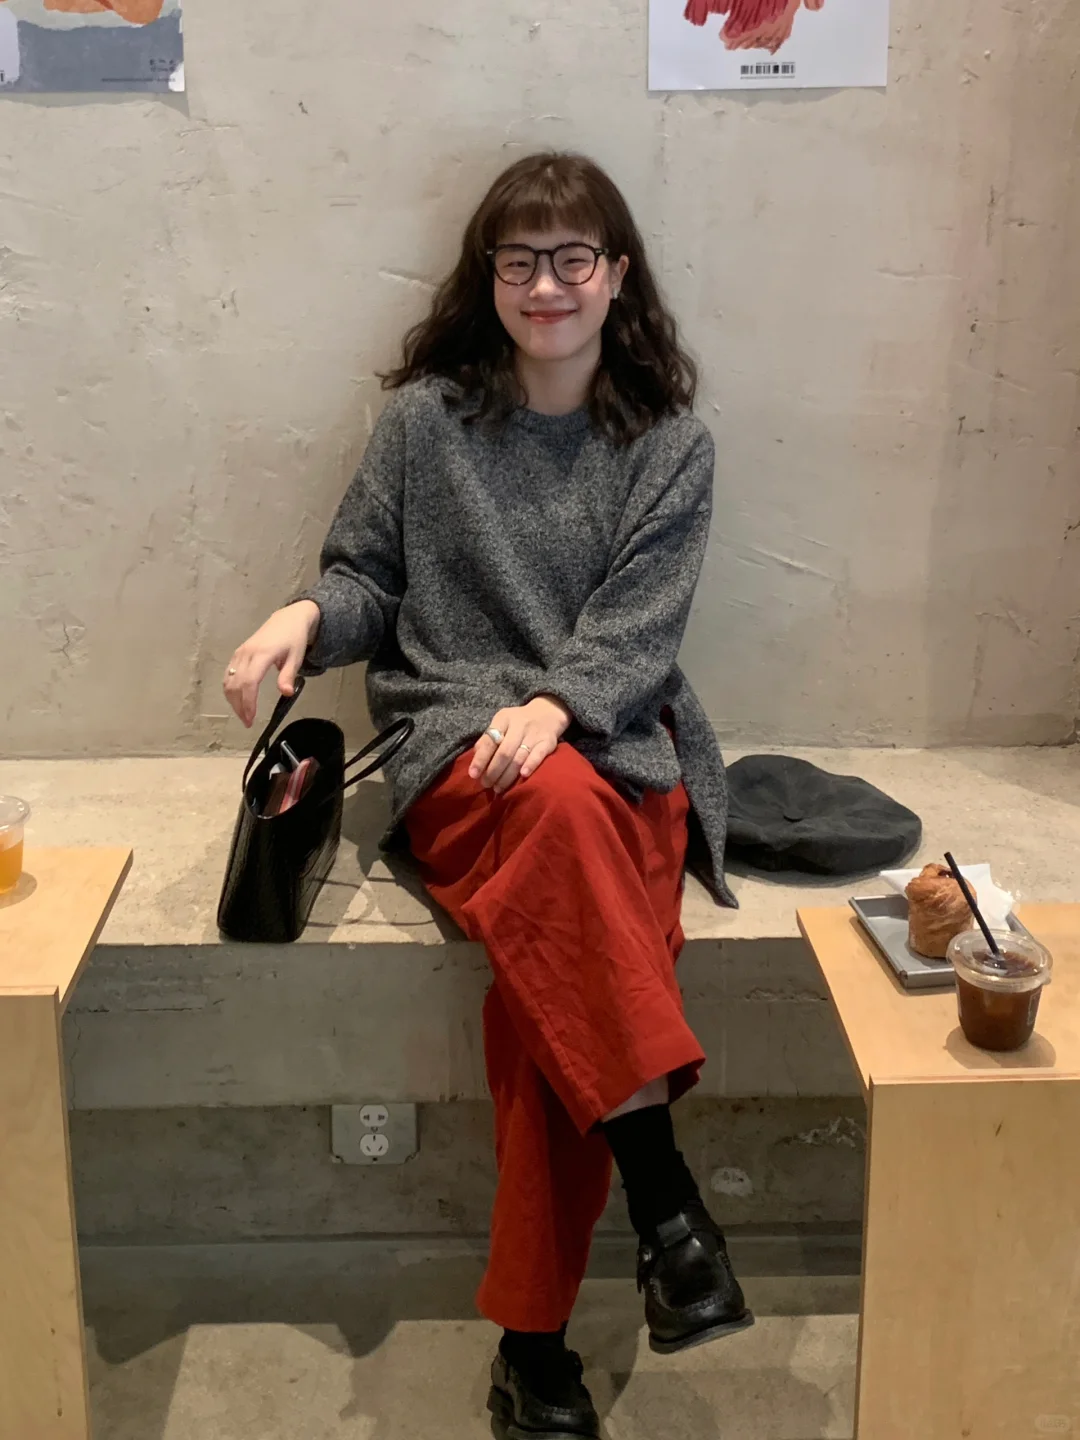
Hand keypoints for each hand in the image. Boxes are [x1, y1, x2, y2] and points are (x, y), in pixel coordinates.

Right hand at [223, 600, 320, 727]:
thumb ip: (288, 676)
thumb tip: (286, 693)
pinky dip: (230, 689)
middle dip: (239, 706)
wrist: (288, 619)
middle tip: (248, 722)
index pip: (249, 682)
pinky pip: (228, 674)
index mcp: (262, 654)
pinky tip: (237, 700)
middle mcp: (247, 653)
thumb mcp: (296, 658)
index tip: (251, 718)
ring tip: (243, 714)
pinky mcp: (237, 653)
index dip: (248, 702)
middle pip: (235, 684)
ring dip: (233, 700)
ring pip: (228, 680)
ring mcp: (240, 653)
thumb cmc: (294, 639)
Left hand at [468, 696, 572, 794]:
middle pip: (504, 752)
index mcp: (504, 719)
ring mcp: (535, 733)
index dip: (480, 759)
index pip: (490, 741)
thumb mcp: (501, 723)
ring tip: (498, 788)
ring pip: (519, 758)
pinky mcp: (548, 741)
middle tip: (486, 784)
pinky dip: (531, 765)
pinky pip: (539, 755)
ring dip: (507, 776)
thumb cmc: (518, 722)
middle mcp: (520, 724)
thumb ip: (488, 740)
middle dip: (493, 772)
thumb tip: (475, 761)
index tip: (473, 774)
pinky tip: (523, 775)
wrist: (547, 712)